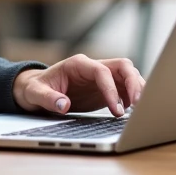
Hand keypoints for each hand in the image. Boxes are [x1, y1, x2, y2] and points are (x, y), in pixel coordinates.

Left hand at [12, 55, 145, 116]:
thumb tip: (63, 106)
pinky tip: (134, 111)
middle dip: (133, 83)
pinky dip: (133, 96)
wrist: (36, 89)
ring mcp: (101, 76)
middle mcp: (93, 67)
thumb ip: (48, 99)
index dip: (111, 89)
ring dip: (137, 89)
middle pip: (122, 66)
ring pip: (128, 74)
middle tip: (138, 105)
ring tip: (141, 109)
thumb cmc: (35, 88)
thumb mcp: (35, 94)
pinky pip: (125, 88)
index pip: (102, 71)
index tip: (116, 109)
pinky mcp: (105, 88)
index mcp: (78, 64)